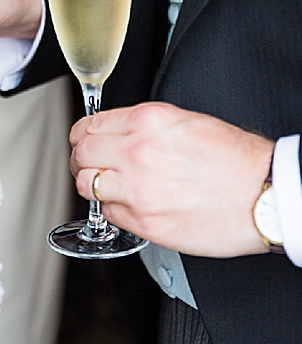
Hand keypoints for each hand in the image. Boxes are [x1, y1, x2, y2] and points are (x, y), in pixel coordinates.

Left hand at [70, 101, 273, 257]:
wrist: (263, 195)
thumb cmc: (234, 159)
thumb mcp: (185, 120)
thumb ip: (143, 124)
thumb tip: (115, 131)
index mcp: (147, 122)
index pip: (89, 125)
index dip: (82, 134)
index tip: (83, 139)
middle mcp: (137, 152)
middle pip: (81, 153)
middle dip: (79, 157)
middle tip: (86, 163)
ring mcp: (139, 190)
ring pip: (86, 186)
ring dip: (91, 184)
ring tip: (105, 185)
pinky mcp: (146, 222)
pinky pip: (108, 214)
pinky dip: (112, 208)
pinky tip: (127, 203)